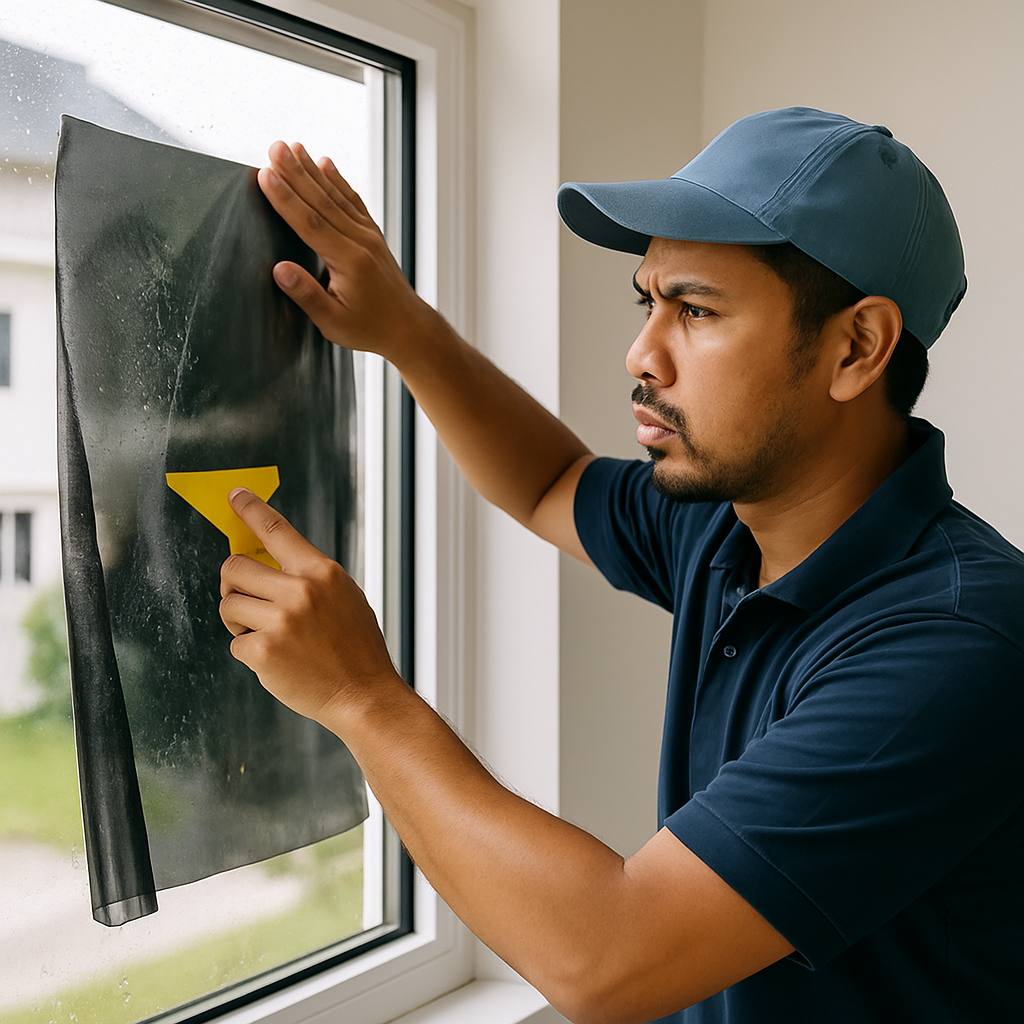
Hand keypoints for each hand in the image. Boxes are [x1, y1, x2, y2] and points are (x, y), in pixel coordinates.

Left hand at [219, 486, 401, 725]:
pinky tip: (276, 660)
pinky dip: (249, 652)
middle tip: (249, 601)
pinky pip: (235, 642)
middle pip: (234, 567)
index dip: (251, 510)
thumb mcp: (344, 597)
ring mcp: (280, 621)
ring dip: (238, 620)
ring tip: (267, 635)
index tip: (235, 496)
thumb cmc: (356, 647)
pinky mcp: (264, 651)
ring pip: (228, 604)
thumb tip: (267, 563)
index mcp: (321, 572)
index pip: (277, 530)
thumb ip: (308, 578)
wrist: (365, 695)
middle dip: (234, 584)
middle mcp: (300, 591)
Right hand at [258, 139, 433, 357]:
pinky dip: (338, 181)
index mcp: (349, 261)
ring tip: (293, 147)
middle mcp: (361, 242)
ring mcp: (369, 236)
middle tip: (274, 146)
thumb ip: (307, 296)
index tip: (265, 174)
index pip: (310, 223)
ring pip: (336, 196)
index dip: (285, 198)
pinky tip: (326, 164)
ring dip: (313, 170)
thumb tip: (279, 270)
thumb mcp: (334, 323)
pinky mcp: (373, 235)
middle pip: (322, 201)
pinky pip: (352, 201)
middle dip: (295, 172)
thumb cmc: (369, 329)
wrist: (409, 328)